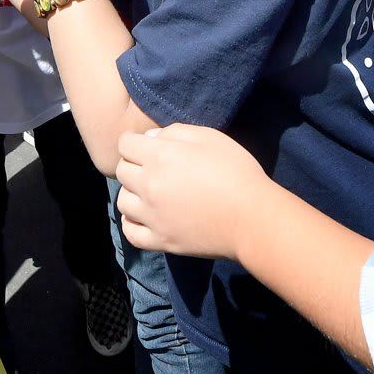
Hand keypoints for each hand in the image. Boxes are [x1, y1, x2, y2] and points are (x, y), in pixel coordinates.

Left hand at [115, 125, 272, 260]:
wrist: (252, 218)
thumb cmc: (236, 171)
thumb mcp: (209, 137)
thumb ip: (175, 132)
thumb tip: (150, 138)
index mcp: (160, 156)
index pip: (125, 144)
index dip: (135, 141)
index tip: (147, 146)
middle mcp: (149, 185)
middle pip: (121, 171)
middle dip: (133, 164)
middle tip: (152, 168)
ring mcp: (152, 216)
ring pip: (122, 201)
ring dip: (132, 193)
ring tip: (150, 193)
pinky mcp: (161, 240)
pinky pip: (130, 232)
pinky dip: (132, 222)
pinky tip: (144, 216)